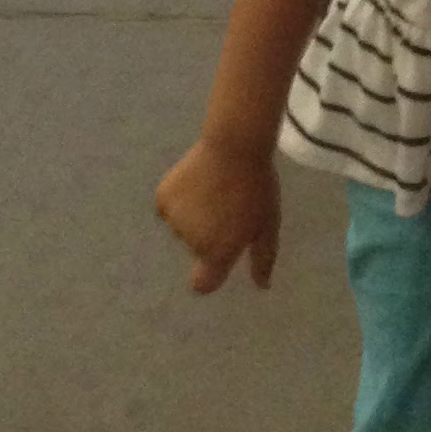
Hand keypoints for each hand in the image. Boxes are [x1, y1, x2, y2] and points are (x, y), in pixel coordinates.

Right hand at [156, 135, 281, 293]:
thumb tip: (262, 286)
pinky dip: (180, 200)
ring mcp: (173, 220)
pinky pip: (170, 208)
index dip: (210, 274)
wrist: (234, 145)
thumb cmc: (257, 187)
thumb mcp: (268, 224)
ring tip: (214, 190)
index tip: (221, 255)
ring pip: (183, 227)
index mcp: (217, 253)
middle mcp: (190, 243)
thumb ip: (263, 258)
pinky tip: (197, 182)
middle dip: (209, 234)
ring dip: (194, 216)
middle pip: (197, 248)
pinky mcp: (162, 198)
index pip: (202, 284)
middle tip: (228, 207)